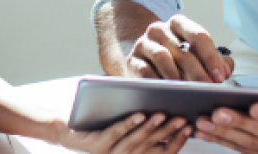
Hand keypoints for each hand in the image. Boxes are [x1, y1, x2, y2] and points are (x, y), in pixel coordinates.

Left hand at [59, 113, 190, 153]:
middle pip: (152, 146)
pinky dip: (128, 123)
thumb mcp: (126, 122)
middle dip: (169, 132)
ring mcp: (111, 153)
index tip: (191, 126)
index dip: (177, 141)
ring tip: (163, 114)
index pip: (162, 152)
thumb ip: (145, 120)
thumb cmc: (99, 122)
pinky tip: (139, 113)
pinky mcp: (97, 145)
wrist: (66, 129)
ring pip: (135, 141)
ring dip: (151, 128)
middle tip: (183, 119)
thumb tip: (169, 107)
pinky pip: (115, 133)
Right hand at [126, 15, 233, 82]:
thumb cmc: (175, 59)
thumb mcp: (196, 54)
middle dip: (198, 72)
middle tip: (208, 89)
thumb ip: (215, 61)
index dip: (211, 57)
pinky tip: (168, 93)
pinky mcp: (132, 61)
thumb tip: (226, 70)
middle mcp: (160, 29)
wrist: (142, 60)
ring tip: (189, 92)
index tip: (219, 77)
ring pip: (162, 57)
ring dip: (178, 77)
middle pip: (183, 50)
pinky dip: (159, 82)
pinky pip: (145, 71)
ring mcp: (143, 44)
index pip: (198, 35)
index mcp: (179, 24)